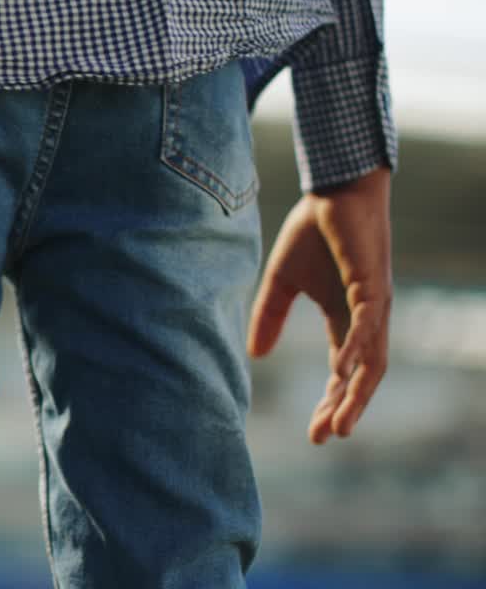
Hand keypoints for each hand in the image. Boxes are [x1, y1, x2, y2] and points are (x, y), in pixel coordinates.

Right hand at [248, 167, 392, 443]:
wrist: (335, 191)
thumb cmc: (313, 232)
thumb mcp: (280, 281)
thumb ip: (269, 316)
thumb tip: (254, 354)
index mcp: (344, 319)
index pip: (341, 372)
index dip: (330, 403)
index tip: (312, 433)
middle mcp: (365, 320)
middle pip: (358, 378)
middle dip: (343, 409)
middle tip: (326, 438)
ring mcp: (373, 307)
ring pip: (371, 363)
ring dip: (357, 395)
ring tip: (342, 424)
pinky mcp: (373, 288)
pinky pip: (368, 328)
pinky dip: (357, 352)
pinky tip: (344, 372)